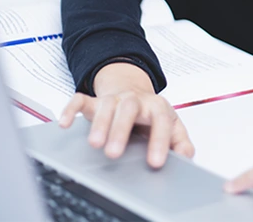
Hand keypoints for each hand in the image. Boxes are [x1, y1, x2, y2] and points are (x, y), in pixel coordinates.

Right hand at [57, 62, 194, 167]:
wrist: (133, 89)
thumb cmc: (151, 113)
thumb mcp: (171, 125)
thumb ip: (180, 141)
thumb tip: (187, 156)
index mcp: (156, 106)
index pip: (160, 121)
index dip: (159, 141)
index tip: (155, 162)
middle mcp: (135, 100)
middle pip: (129, 110)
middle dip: (120, 131)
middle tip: (114, 153)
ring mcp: (114, 99)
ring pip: (106, 106)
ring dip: (99, 124)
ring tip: (94, 144)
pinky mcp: (94, 100)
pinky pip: (81, 99)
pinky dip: (71, 109)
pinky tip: (66, 123)